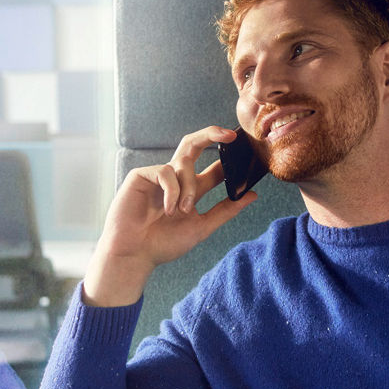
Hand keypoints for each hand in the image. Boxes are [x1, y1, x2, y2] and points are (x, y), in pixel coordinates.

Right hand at [83, 126, 257, 305]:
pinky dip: (172, 190)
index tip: (246, 150)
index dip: (229, 158)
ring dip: (188, 187)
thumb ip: (226, 210)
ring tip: (183, 211)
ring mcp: (158, 176)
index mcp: (191, 190)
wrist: (134, 254)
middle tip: (229, 134)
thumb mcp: (202, 227)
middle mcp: (175, 179)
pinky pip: (165, 171)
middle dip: (211, 134)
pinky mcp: (141, 175)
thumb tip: (253, 195)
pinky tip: (169, 209)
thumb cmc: (163, 244)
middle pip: (194, 145)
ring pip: (183, 164)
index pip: (214, 168)